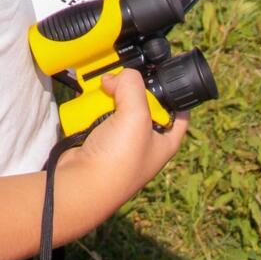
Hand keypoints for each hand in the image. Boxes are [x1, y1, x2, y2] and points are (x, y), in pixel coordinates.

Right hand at [68, 68, 188, 201]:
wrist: (81, 184)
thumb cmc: (118, 160)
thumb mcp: (136, 115)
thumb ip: (133, 85)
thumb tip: (117, 76)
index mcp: (165, 141)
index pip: (179, 112)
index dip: (175, 94)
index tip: (166, 75)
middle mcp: (144, 141)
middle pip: (143, 103)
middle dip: (132, 89)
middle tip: (122, 79)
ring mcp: (119, 141)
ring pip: (118, 105)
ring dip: (108, 95)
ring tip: (102, 88)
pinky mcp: (98, 139)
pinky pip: (98, 113)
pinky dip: (92, 105)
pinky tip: (88, 102)